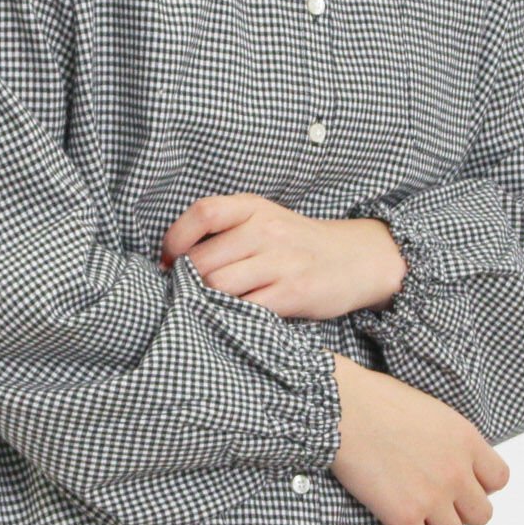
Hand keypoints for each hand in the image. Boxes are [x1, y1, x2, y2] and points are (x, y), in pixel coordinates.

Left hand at [160, 194, 405, 320]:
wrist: (355, 258)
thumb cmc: (297, 243)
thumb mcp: (264, 220)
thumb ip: (226, 231)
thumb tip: (173, 260)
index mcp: (253, 208)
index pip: (202, 213)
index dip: (175, 239)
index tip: (168, 261)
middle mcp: (266, 230)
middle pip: (203, 260)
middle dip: (187, 281)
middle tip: (187, 293)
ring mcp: (281, 262)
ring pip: (218, 286)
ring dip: (206, 301)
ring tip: (210, 305)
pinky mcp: (293, 293)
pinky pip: (246, 308)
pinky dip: (232, 316)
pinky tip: (234, 316)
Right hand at [328, 353, 510, 524]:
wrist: (343, 408)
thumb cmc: (377, 400)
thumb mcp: (431, 410)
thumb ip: (450, 440)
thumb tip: (451, 459)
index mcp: (466, 441)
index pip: (499, 479)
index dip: (480, 485)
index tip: (461, 483)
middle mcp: (456, 472)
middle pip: (482, 514)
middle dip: (461, 511)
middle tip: (437, 502)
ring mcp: (432, 497)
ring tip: (417, 517)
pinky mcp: (404, 516)